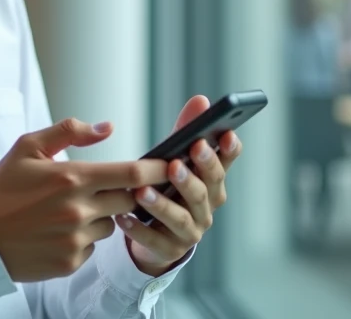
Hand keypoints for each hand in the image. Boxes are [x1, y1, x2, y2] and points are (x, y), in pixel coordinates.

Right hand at [0, 118, 167, 282]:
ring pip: (111, 225)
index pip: (132, 173)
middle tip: (105, 186)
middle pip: (129, 200)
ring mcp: (75, 240)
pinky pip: (92, 248)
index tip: (172, 165)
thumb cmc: (2, 188)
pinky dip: (83, 239)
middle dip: (127, 192)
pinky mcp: (70, 262)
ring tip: (68, 210)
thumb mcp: (27, 147)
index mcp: (71, 177)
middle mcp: (78, 210)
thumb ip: (69, 132)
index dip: (157, 169)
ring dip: (101, 216)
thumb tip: (107, 127)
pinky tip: (57, 232)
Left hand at [115, 95, 243, 275]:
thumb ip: (186, 130)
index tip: (225, 135)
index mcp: (211, 183)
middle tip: (176, 163)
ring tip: (143, 193)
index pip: (225, 165)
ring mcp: (190, 232)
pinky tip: (122, 218)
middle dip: (192, 177)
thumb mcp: (174, 156)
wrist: (154, 233)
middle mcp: (206, 208)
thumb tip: (201, 100)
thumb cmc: (167, 186)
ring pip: (181, 218)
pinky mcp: (169, 250)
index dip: (228, 152)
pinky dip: (139, 230)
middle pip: (205, 192)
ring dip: (163, 205)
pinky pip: (155, 240)